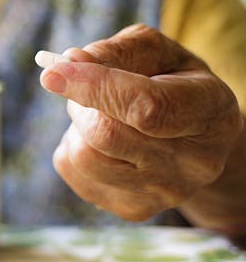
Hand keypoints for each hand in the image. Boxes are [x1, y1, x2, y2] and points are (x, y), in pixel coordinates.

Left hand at [40, 24, 242, 220]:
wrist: (194, 137)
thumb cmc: (171, 82)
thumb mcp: (158, 54)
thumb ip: (117, 52)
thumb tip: (71, 62)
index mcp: (209, 111)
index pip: (146, 108)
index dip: (94, 87)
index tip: (52, 73)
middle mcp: (195, 162)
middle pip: (105, 135)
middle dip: (80, 103)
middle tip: (85, 86)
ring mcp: (166, 193)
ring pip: (84, 156)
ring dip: (76, 126)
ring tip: (101, 114)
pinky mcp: (134, 209)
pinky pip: (73, 172)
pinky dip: (73, 146)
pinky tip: (101, 141)